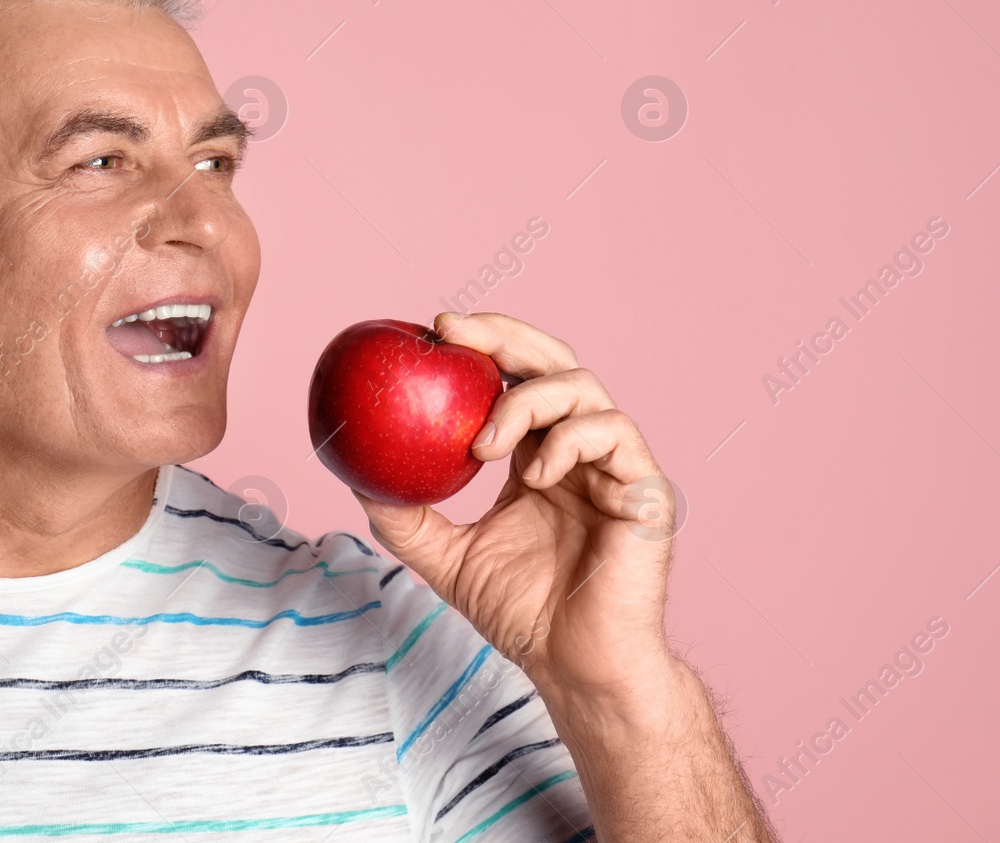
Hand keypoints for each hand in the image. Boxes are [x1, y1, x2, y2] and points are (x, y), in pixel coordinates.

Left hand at [351, 311, 680, 697]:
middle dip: (503, 336)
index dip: (482, 346)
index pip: (515, 378)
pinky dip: (568, 441)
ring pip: (582, 387)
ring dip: (525, 401)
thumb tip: (354, 474)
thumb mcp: (446, 558)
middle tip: (452, 332)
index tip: (433, 332)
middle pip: (552, 361)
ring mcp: (615, 465)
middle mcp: (579, 449)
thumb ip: (404, 516)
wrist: (577, 667)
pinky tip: (534, 476)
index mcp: (539, 455)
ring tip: (482, 444)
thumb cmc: (522, 615)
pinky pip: (612, 433)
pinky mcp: (645, 488)